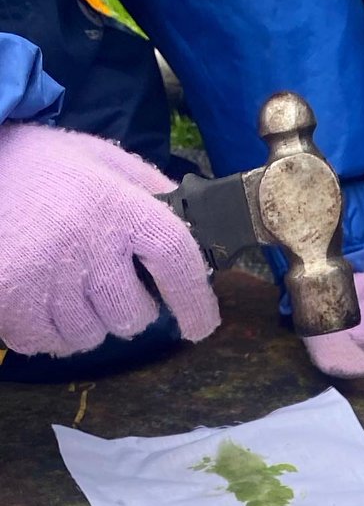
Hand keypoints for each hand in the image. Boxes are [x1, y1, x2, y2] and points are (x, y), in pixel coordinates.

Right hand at [0, 123, 217, 356]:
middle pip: (133, 315)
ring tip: (66, 283)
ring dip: (87, 321)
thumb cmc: (44, 168)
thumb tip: (202, 230)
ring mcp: (45, 272)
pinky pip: (50, 343)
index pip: (176, 257)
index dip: (196, 300)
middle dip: (130, 309)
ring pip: (91, 335)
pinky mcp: (11, 296)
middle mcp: (84, 239)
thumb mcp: (104, 163)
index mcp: (117, 202)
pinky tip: (41, 297)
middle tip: (108, 284)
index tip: (202, 325)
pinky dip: (51, 331)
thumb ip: (153, 193)